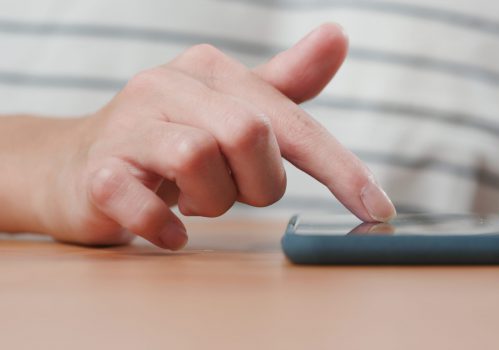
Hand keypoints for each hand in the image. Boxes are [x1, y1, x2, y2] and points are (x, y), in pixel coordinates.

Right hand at [37, 23, 395, 249]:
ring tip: (192, 200)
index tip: (378, 209)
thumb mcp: (231, 107)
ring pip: (202, 163)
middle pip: (251, 136)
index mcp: (212, 71)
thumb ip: (286, 82)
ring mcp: (128, 125)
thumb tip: (340, 35)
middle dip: (257, 182)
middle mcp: (169, 85)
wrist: (73, 165)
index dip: (340, 168)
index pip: (291, 119)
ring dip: (212, 202)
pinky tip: (168, 228)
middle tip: (232, 189)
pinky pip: (148, 206)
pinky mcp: (98, 171)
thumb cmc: (169, 139)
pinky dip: (168, 227)